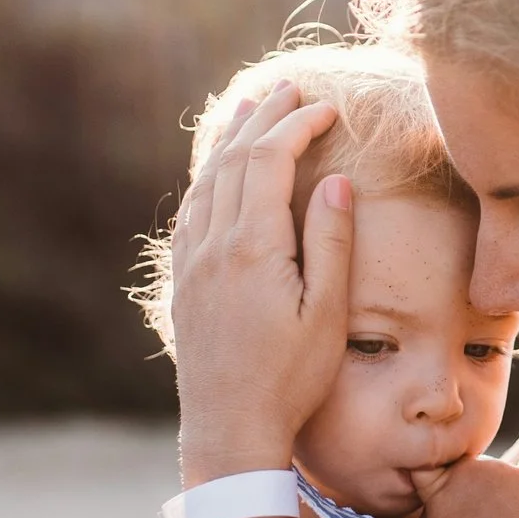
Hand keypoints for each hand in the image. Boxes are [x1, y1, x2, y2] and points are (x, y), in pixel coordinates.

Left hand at [170, 82, 354, 483]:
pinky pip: (191, 211)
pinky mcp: (183, 284)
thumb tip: (335, 181)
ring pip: (206, 182)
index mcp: (251, 247)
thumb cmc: (291, 378)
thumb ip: (331, 241)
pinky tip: (217, 175)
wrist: (230, 429)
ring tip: (250, 112)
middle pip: (234, 160)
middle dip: (263, 118)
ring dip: (230, 141)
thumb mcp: (327, 312)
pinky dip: (208, 177)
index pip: (270, 160)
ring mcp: (192, 264)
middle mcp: (213, 245)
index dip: (298, 126)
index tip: (328, 107)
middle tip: (290, 88)